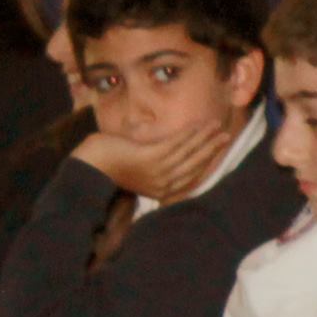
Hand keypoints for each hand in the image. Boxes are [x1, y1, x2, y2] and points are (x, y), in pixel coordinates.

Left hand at [73, 122, 231, 203]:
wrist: (90, 167)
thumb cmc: (109, 165)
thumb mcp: (139, 168)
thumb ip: (155, 163)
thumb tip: (168, 149)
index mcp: (163, 190)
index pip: (192, 174)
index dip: (207, 160)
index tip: (217, 149)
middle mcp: (165, 184)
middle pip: (195, 164)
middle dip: (212, 148)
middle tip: (226, 136)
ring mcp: (159, 172)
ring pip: (189, 153)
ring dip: (205, 138)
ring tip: (217, 126)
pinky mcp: (152, 159)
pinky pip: (177, 144)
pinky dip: (190, 134)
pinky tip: (199, 126)